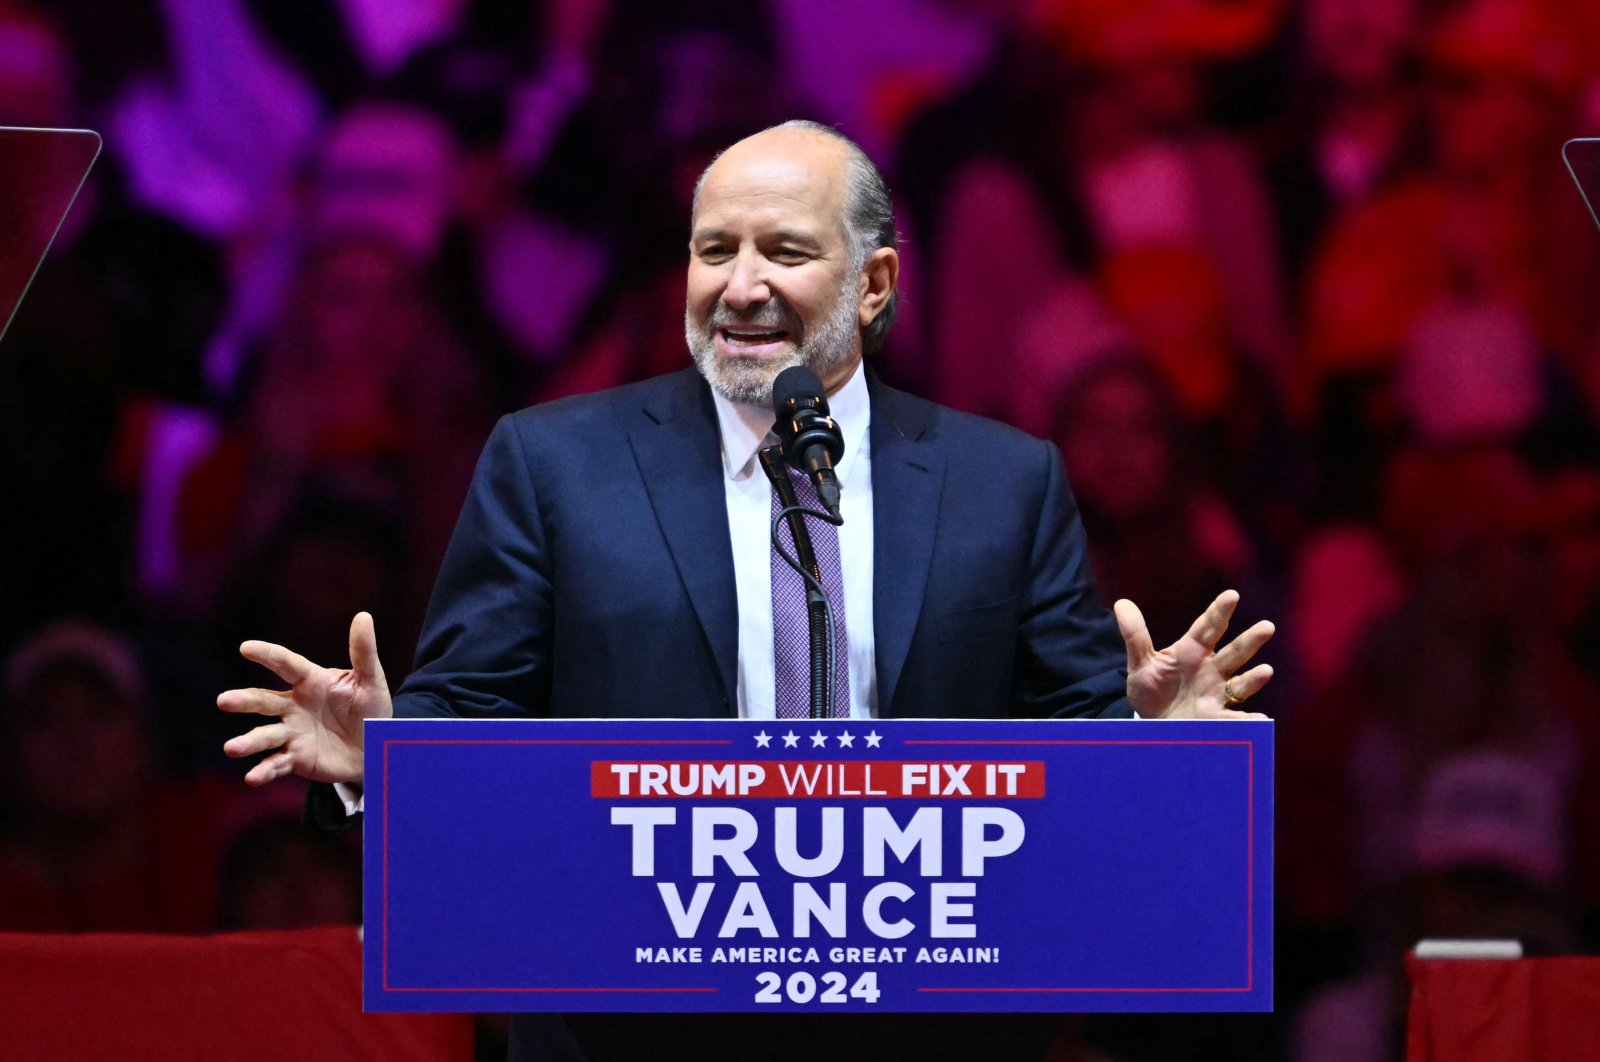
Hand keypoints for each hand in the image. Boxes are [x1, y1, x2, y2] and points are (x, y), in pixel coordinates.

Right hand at [218, 612, 392, 785]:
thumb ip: (363, 652)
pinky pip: (277, 764)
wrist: (375, 748)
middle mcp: (294, 706)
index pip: (286, 665)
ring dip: (248, 742)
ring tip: (231, 748)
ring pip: (265, 736)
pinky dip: (264, 771)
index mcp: (311, 682)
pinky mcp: (296, 758)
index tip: (246, 648)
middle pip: (264, 701)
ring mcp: (292, 733)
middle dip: (244, 700)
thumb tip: (363, 616)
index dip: (268, 655)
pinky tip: (252, 778)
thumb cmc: (370, 709)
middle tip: (223, 701)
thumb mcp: (371, 681)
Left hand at [1115, 590, 1273, 719]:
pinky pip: (1235, 720)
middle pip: (1233, 653)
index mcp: (1192, 651)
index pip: (1208, 628)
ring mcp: (1217, 694)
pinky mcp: (1217, 719)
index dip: (1219, 612)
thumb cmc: (1151, 688)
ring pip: (1240, 684)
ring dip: (1254, 678)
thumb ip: (1135, 635)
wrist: (1152, 723)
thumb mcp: (1141, 662)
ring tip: (1266, 671)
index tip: (1231, 595)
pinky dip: (1248, 722)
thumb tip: (1121, 603)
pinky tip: (1258, 722)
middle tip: (1267, 627)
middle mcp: (1211, 670)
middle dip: (1249, 641)